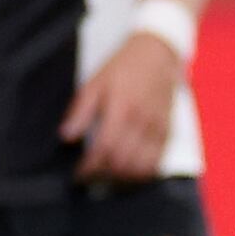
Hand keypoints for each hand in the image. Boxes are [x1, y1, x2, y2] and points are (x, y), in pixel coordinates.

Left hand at [60, 31, 180, 182]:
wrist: (158, 54)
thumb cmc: (122, 67)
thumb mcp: (95, 83)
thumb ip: (81, 111)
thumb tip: (66, 137)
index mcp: (122, 108)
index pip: (105, 148)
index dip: (90, 167)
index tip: (78, 175)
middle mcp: (142, 121)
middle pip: (123, 163)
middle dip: (103, 177)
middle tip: (89, 178)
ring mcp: (158, 129)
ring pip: (141, 169)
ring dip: (122, 180)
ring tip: (106, 179)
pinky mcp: (168, 133)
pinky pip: (156, 164)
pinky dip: (140, 176)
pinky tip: (127, 174)